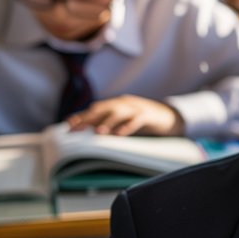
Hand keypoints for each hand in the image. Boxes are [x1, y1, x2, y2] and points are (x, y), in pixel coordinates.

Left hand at [66, 95, 183, 136]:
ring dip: (107, 122)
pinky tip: (120, 134)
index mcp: (117, 104)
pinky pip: (137, 119)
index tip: (68, 125)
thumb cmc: (143, 120)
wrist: (169, 115)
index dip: (82, 116)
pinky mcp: (149, 115)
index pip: (95, 109)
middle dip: (88, 118)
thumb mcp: (124, 119)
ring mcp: (137, 108)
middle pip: (103, 108)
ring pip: (119, 112)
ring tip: (98, 132)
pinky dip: (128, 126)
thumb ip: (108, 122)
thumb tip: (87, 130)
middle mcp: (124, 103)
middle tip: (76, 129)